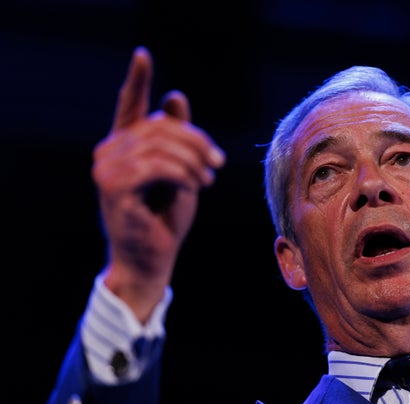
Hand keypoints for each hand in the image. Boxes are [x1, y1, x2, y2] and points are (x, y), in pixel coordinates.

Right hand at [92, 46, 224, 321]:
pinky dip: (183, 173)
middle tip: (218, 162)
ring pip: (161, 145)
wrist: (153, 257)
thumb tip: (175, 97)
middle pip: (160, 125)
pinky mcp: (114, 188)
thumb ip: (178, 138)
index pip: (128, 104)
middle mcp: (109, 152)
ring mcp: (106, 169)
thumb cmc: (166, 216)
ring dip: (193, 160)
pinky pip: (157, 166)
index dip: (137, 78)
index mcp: (124, 145)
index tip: (142, 54)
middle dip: (196, 140)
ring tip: (208, 178)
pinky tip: (197, 185)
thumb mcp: (181, 171)